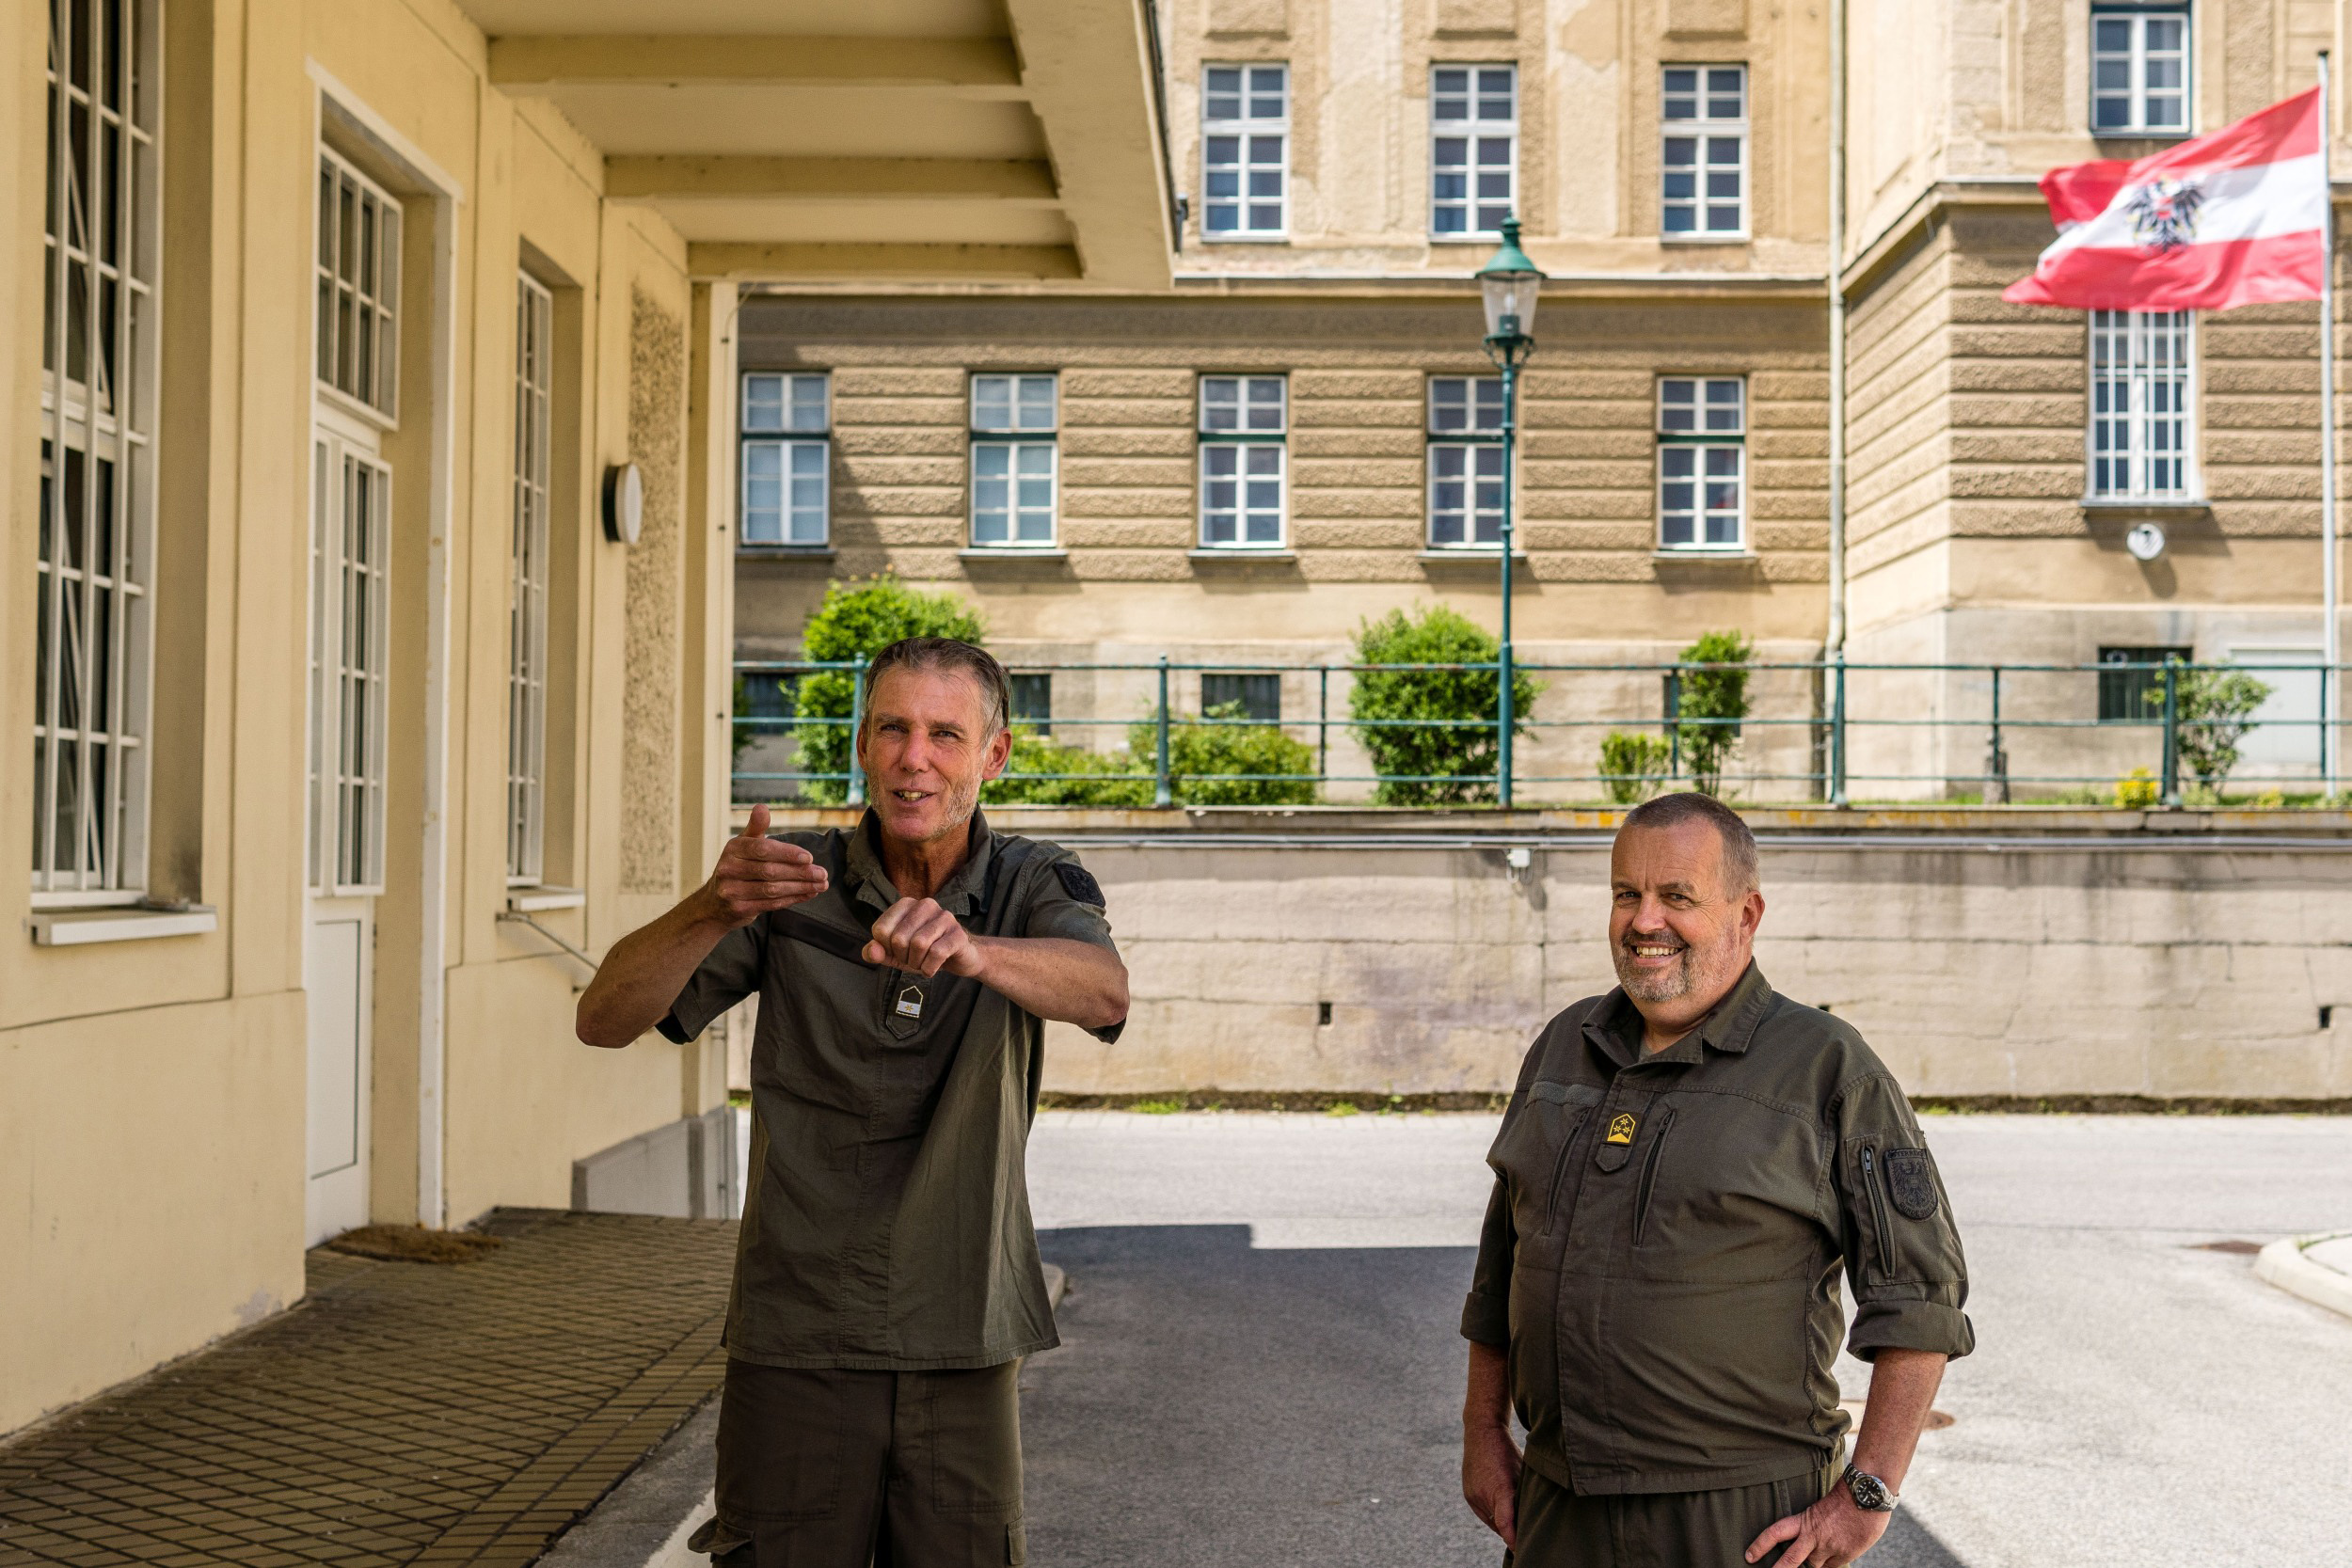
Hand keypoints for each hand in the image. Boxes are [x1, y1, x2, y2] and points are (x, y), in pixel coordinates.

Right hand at [700, 803, 827, 928]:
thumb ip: (756, 827)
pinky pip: (771, 904)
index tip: (809, 857)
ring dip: (800, 887)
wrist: (714, 902)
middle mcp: (728, 869)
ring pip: (772, 889)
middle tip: (822, 874)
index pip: (763, 849)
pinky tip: (808, 894)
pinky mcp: (738, 908)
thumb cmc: (737, 867)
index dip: (787, 853)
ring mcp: (731, 890)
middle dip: (800, 873)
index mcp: (733, 848)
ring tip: (821, 884)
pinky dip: (793, 899)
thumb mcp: (743, 844)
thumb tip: (762, 807)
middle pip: (770, 871)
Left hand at [864, 897, 984, 978]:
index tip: (899, 951)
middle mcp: (925, 905)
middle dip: (903, 957)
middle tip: (913, 959)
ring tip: (923, 962)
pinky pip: (937, 953)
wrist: (958, 959)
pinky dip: (930, 968)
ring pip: (918, 944)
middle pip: (898, 938)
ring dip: (917, 963)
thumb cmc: (922, 953)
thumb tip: (871, 950)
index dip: (886, 948)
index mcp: (906, 904)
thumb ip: (876, 952)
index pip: (880, 930)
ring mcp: (944, 917)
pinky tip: (933, 967)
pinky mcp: (958, 933)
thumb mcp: (894, 954)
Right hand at [1461, 1421, 1520, 1549]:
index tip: (1521, 1550)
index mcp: (1499, 1489)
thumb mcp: (1522, 1472)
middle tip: (1526, 1538)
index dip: (1514, 1540)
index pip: (1505, 1524)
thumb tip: (1532, 1517)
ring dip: (1502, 1524)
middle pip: (1499, 1526)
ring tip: (1516, 1522)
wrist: (1482, 1431)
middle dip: (1511, 1532)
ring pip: (1490, 1521)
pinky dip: (1493, 1515)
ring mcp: (1472, 1495)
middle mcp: (1482, 1495)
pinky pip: (1482, 1513)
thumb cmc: (1507, 1450)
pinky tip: (1503, 1510)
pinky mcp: (1468, 1494)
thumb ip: (1523, 1496)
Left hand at [1745, 1488, 1887, 1567]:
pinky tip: (1833, 1555)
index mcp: (1804, 1520)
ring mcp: (1830, 1547)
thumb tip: (1805, 1541)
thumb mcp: (1819, 1508)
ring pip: (1814, 1566)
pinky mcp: (1845, 1554)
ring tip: (1817, 1552)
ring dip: (1812, 1564)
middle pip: (1791, 1559)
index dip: (1760, 1545)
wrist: (1867, 1496)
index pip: (1775, 1532)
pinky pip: (1832, 1566)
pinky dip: (1830, 1564)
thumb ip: (1811, 1526)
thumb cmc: (1843, 1498)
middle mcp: (1814, 1536)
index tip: (1749, 1555)